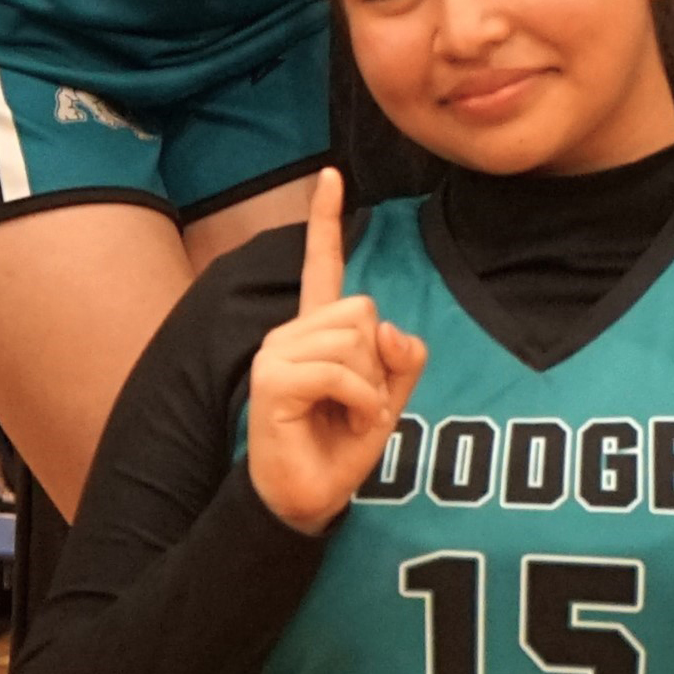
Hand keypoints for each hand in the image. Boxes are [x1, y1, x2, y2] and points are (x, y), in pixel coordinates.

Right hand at [248, 170, 428, 534]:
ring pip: (355, 339)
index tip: (332, 175)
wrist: (306, 498)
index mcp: (316, 330)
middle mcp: (290, 333)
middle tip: (359, 402)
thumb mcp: (388, 396)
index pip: (322, 265)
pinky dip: (360, 401)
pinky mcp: (272, 378)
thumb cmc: (340, 445)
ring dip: (370, 387)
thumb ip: (401, 357)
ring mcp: (276, 352)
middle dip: (378, 362)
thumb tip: (389, 330)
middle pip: (363, 309)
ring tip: (348, 415)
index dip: (326, 220)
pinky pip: (341, 371)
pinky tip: (345, 421)